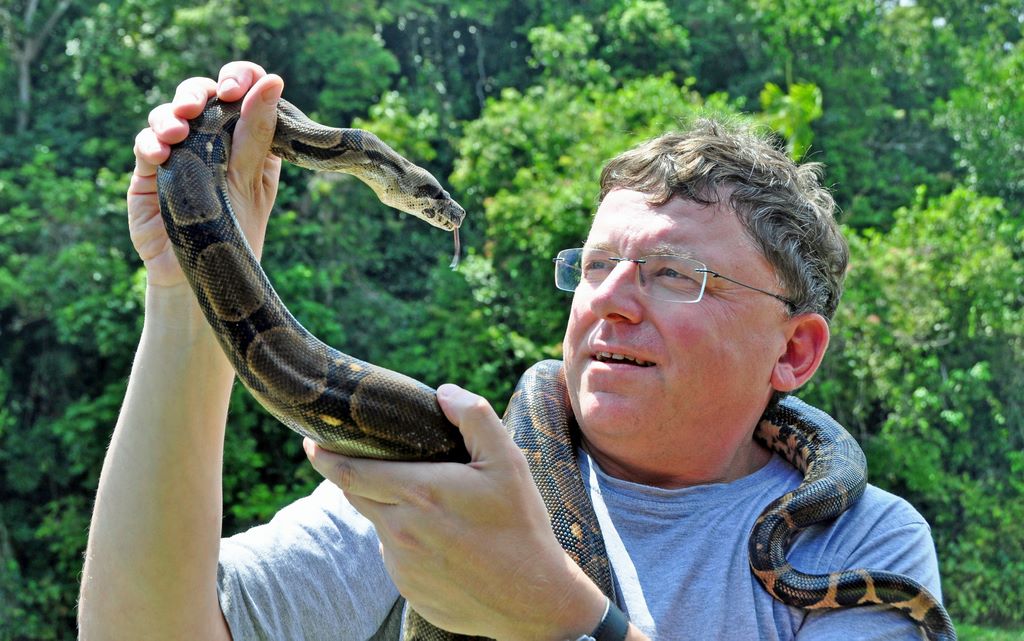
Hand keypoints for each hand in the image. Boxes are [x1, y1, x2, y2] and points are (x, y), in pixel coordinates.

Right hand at [129, 61, 283, 288]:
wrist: (203, 278)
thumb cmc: (236, 232)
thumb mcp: (252, 182)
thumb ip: (257, 133)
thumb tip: (273, 82)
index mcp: (247, 139)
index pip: (242, 90)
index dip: (239, 77)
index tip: (238, 86)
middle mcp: (211, 139)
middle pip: (201, 95)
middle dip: (198, 91)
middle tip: (201, 102)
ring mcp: (179, 153)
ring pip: (168, 114)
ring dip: (170, 115)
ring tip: (179, 130)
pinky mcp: (151, 172)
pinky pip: (145, 145)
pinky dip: (151, 143)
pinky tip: (161, 152)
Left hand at [304, 384, 606, 639]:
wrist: (534, 601)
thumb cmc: (521, 526)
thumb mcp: (508, 460)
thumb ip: (473, 416)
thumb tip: (443, 392)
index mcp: (419, 493)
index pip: (349, 473)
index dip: (324, 456)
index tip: (311, 442)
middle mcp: (400, 530)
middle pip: (356, 496)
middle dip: (350, 475)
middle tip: (359, 460)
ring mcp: (401, 565)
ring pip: (380, 525)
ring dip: (391, 509)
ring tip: (434, 507)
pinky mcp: (409, 590)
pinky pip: (397, 555)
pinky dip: (409, 540)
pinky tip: (445, 541)